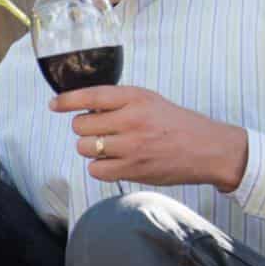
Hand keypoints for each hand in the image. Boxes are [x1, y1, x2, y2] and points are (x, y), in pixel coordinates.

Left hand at [51, 86, 249, 191]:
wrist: (210, 149)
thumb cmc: (178, 124)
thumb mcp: (150, 101)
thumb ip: (119, 102)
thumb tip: (83, 107)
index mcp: (135, 98)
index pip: (90, 95)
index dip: (67, 100)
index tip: (54, 104)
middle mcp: (132, 120)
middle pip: (80, 125)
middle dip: (84, 128)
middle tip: (100, 131)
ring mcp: (132, 146)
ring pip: (84, 147)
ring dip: (90, 148)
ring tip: (109, 146)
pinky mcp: (134, 169)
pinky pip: (95, 169)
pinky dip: (99, 167)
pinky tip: (113, 161)